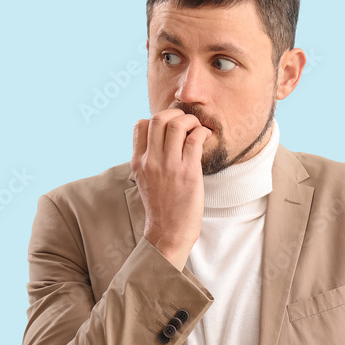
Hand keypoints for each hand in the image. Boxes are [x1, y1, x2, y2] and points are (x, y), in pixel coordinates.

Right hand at [131, 109, 210, 269]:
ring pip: (177, 124)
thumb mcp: (145, 180)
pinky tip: (206, 137)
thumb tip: (159, 140)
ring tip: (197, 128)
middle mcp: (151, 161)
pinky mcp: (188, 172)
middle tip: (186, 122)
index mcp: (138, 162)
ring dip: (191, 120)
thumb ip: (148, 159)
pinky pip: (195, 139)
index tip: (170, 126)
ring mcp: (169, 166)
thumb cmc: (161, 207)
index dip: (157, 119)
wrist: (168, 232)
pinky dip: (202, 132)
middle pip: (158, 118)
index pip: (141, 125)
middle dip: (175, 113)